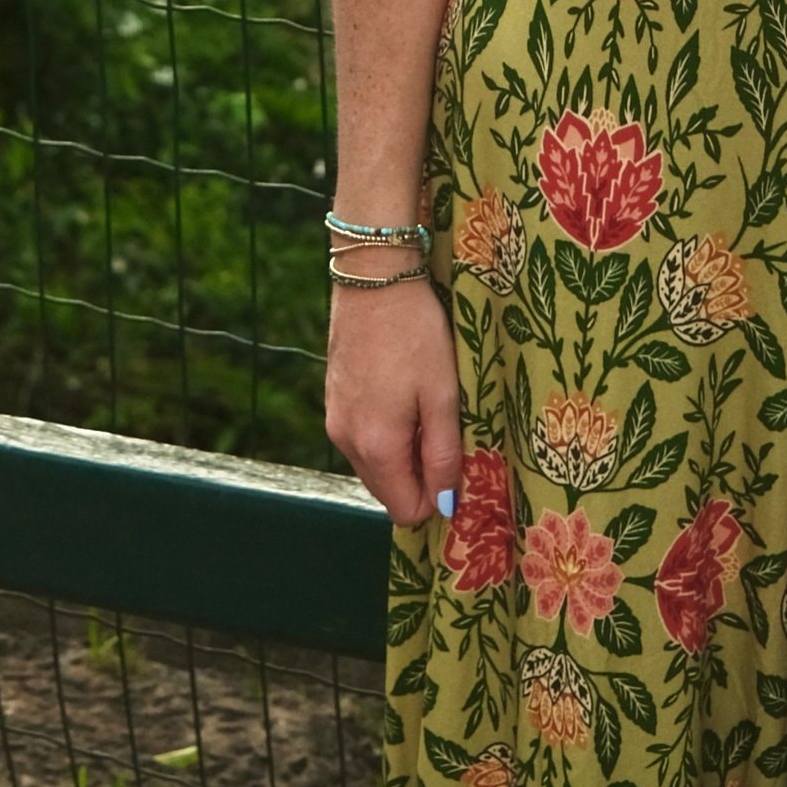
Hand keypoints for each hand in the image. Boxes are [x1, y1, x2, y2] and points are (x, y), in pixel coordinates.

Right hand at [325, 276, 463, 526]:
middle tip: (442, 427)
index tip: (454, 461)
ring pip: (374, 463)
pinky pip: (361, 437)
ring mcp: (334, 419)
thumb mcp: (443, 395)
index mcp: (376, 446)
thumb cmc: (416, 332)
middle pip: (388, 490)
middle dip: (418, 474)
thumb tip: (445, 506)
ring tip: (423, 404)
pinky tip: (401, 390)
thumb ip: (443, 456)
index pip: (405, 510)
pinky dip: (384, 429)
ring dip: (402, 450)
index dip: (436, 497)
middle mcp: (346, 441)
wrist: (373, 276)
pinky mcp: (332, 398)